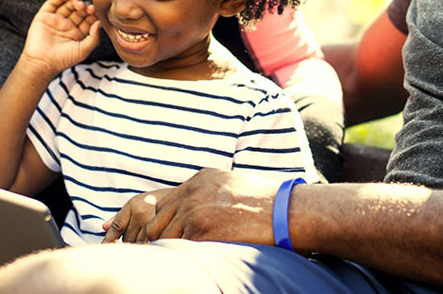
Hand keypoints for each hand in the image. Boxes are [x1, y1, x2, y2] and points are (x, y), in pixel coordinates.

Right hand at [21, 0, 100, 75]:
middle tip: (89, 8)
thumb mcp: (84, 50)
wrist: (42, 63)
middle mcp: (68, 25)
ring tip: (80, 4)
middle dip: (85, 7)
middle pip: (79, 10)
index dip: (92, 14)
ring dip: (75, 1)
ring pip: (68, 5)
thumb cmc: (63, 59)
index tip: (95, 12)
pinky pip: (53, 3)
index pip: (88, 19)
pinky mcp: (44, 16)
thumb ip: (94, 37)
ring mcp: (56, 20)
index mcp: (78, 32)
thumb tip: (99, 23)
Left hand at [102, 169, 279, 244]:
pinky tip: (191, 262)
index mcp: (201, 179)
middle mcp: (193, 191)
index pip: (166, 202)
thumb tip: (193, 214)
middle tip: (167, 255)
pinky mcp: (200, 230)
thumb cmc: (266, 204)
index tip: (166, 237)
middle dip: (160, 237)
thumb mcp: (232, 186)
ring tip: (178, 261)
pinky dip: (180, 258)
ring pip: (163, 235)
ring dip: (170, 249)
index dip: (164, 222)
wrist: (285, 211)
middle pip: (158, 219)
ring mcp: (194, 209)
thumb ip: (209, 193)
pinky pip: (177, 248)